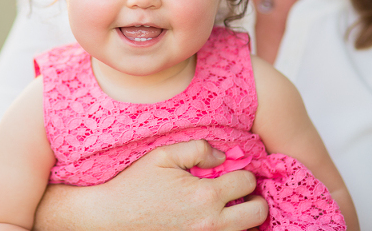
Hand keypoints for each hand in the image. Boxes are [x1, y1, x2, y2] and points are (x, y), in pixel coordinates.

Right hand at [34, 140, 267, 230]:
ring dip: (243, 218)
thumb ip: (197, 149)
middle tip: (238, 192)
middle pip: (258, 213)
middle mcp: (211, 222)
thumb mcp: (163, 156)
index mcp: (205, 195)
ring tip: (227, 208)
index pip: (248, 182)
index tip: (229, 172)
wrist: (113, 218)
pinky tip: (214, 220)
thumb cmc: (136, 185)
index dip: (242, 172)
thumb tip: (223, 156)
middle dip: (253, 199)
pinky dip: (228, 230)